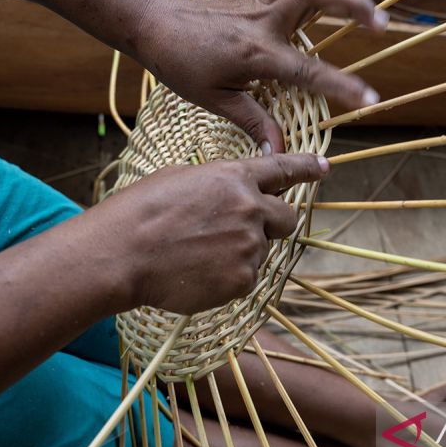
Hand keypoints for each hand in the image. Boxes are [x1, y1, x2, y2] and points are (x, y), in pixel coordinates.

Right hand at [94, 154, 328, 313]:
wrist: (121, 254)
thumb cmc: (140, 212)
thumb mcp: (181, 179)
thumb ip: (219, 184)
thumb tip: (235, 193)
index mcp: (234, 178)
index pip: (283, 169)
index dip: (306, 167)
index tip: (324, 167)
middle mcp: (250, 209)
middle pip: (288, 218)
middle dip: (274, 223)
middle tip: (245, 230)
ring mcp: (249, 246)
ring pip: (263, 250)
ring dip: (242, 251)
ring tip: (199, 254)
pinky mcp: (243, 279)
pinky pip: (247, 277)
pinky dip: (230, 276)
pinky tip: (198, 271)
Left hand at [134, 0, 386, 153]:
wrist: (154, 25)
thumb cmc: (180, 65)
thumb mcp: (214, 100)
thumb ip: (253, 122)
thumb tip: (278, 152)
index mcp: (256, 54)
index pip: (308, 71)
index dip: (342, 86)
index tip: (371, 99)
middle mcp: (263, 22)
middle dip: (354, 5)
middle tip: (381, 24)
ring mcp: (258, 1)